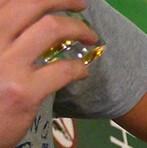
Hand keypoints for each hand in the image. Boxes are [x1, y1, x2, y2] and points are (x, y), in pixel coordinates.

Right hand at [0, 0, 99, 147]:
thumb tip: (31, 19)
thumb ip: (4, 36)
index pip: (9, 0)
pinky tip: (81, 71)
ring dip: (78, 29)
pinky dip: (78, 68)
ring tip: (90, 38)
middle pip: (32, 3)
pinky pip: (62, 70)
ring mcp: (6, 64)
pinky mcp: (23, 91)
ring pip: (51, 28)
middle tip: (81, 5)